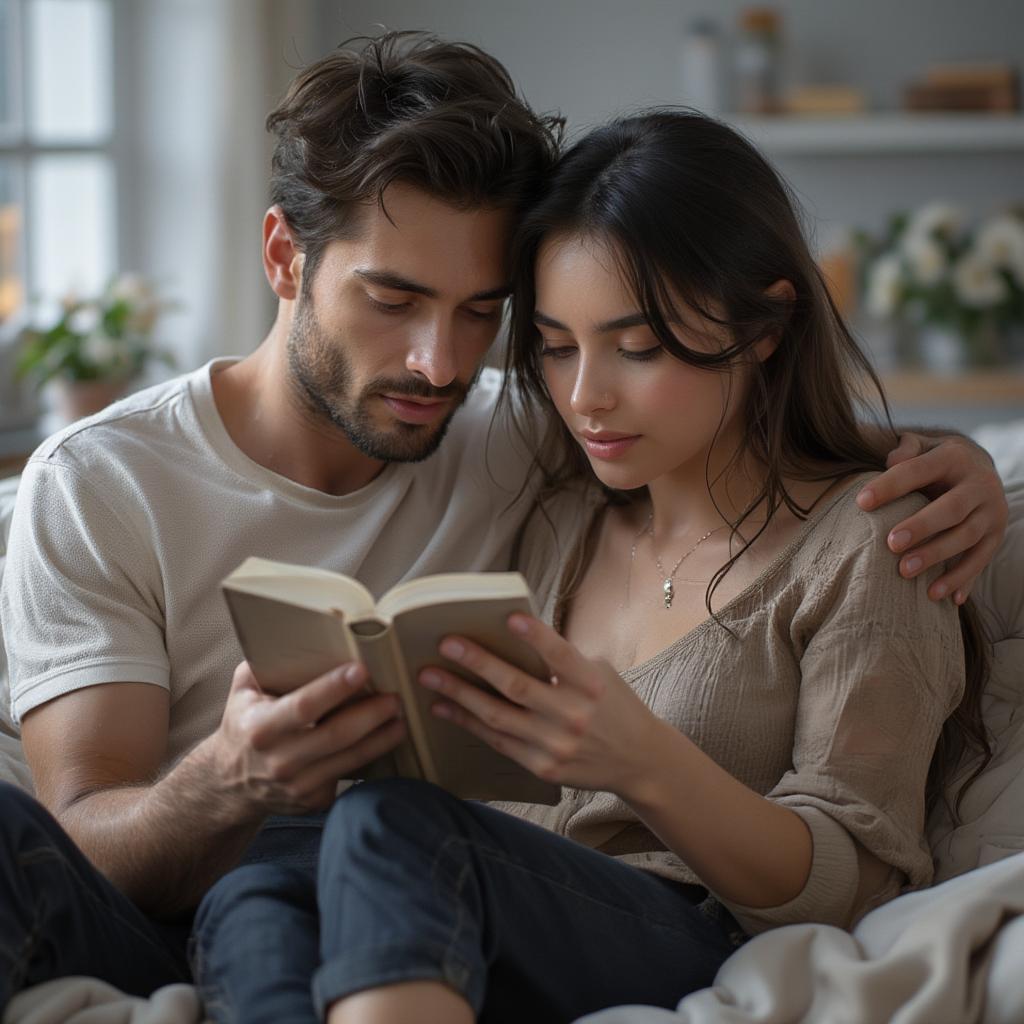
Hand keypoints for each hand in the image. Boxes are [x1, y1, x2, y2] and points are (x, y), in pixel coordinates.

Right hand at [201, 660, 404, 816]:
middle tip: (395, 697)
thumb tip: (304, 632)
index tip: (362, 670)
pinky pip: (350, 774)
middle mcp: (279, 760)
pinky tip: (385, 738)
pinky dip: (371, 756)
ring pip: (351, 759)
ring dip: (382, 737)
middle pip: (337, 735)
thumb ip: (265, 663)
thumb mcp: (243, 691)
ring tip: (401, 717)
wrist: (228, 784)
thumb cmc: (243, 724)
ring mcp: (297, 785)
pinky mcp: (313, 800)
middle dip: (372, 714)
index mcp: (260, 727)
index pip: (304, 707)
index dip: (334, 689)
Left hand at [418, 615, 658, 793]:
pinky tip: (444, 708)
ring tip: (429, 676)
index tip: (509, 618)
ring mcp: (557, 744)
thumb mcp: (601, 674)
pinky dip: (468, 723)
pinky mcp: (543, 767)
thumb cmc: (613, 705)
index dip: (536, 637)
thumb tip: (512, 638)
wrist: (638, 760)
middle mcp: (574, 715)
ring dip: (459, 695)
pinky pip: (498, 741)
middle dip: (478, 663)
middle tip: (446, 644)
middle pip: (517, 686)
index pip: (561, 656)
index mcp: (592, 684)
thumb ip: (565, 661)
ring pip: (498, 716)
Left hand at [856, 432, 1007, 603]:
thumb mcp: (922, 445)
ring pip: (967, 537)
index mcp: (954, 457)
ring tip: (905, 572)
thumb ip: (905, 449)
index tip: (861, 503)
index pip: (918, 470)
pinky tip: (942, 597)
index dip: (890, 486)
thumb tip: (891, 461)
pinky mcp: (997, 535)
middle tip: (890, 544)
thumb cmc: (935, 460)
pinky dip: (963, 579)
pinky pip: (981, 559)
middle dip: (921, 527)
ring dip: (936, 556)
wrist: (981, 467)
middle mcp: (979, 484)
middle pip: (951, 508)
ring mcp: (992, 511)